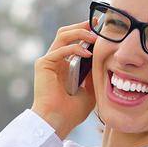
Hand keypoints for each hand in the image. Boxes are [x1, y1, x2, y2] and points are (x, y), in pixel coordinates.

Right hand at [31, 21, 98, 136]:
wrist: (57, 122)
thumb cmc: (72, 111)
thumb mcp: (90, 89)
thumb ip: (94, 72)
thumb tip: (104, 56)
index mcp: (64, 65)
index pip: (74, 41)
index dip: (86, 32)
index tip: (101, 27)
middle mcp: (55, 61)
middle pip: (66, 33)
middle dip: (83, 26)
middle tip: (98, 24)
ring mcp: (48, 61)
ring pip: (62, 36)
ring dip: (80, 33)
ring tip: (94, 36)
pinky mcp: (43, 65)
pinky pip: (60, 50)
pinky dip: (74, 49)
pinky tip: (87, 54)